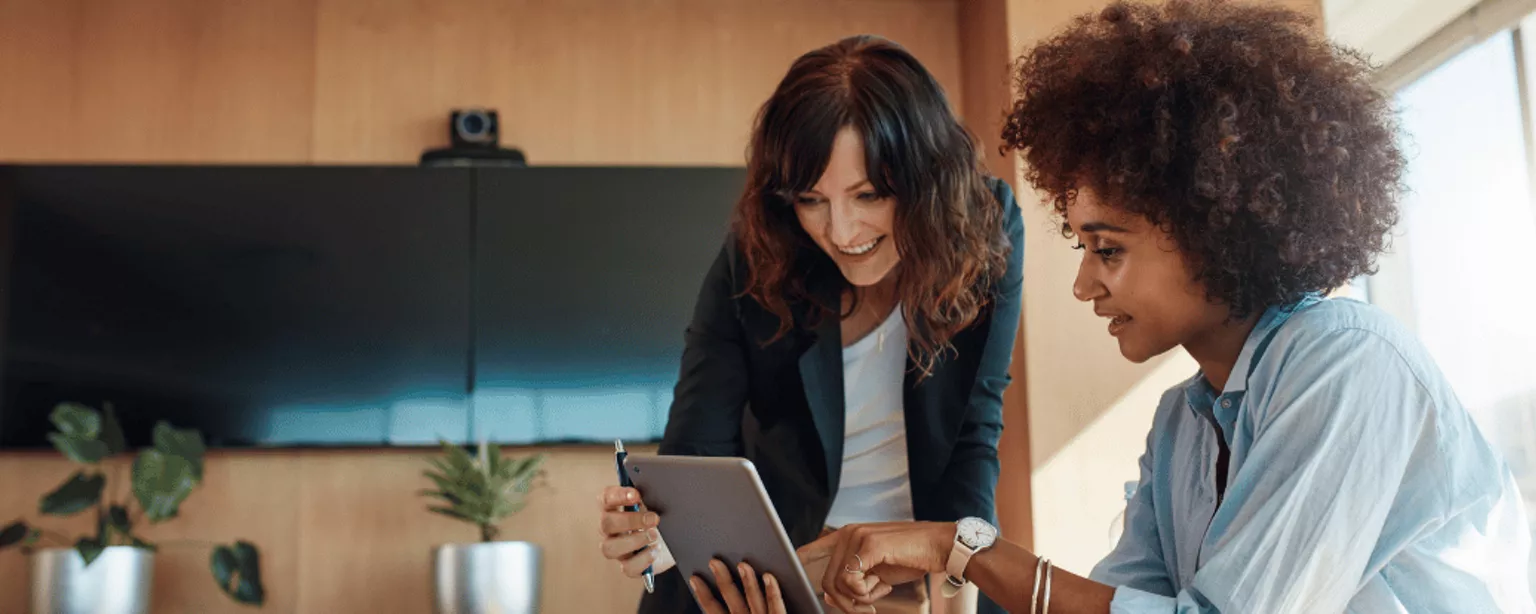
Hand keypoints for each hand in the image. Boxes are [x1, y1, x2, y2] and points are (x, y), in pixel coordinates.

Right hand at [597, 486, 675, 577]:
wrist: (676, 542)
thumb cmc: (662, 517)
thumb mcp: (658, 503)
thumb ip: (651, 493)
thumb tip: (657, 485)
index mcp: (614, 509)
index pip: (605, 499)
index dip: (617, 496)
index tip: (636, 494)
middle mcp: (611, 530)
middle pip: (606, 524)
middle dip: (630, 520)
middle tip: (653, 518)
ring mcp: (618, 549)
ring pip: (609, 548)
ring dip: (634, 541)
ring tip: (654, 535)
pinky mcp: (629, 566)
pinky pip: (627, 568)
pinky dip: (642, 560)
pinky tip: (655, 551)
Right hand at [689, 559, 786, 613]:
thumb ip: (727, 613)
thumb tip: (714, 605)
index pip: (712, 610)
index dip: (702, 594)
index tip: (694, 577)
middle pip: (731, 599)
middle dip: (722, 579)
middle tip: (714, 561)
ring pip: (754, 599)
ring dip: (747, 581)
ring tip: (742, 564)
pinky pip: (776, 606)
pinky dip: (772, 591)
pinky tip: (769, 576)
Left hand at [800, 522, 954, 610]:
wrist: (940, 547)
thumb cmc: (911, 559)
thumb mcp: (878, 573)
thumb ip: (855, 581)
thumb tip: (829, 596)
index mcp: (848, 536)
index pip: (812, 548)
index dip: (798, 560)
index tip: (785, 568)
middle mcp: (848, 533)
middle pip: (827, 578)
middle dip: (841, 602)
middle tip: (861, 610)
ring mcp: (857, 537)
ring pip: (837, 582)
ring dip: (855, 599)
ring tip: (874, 599)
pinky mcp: (868, 545)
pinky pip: (852, 580)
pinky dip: (864, 593)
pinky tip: (880, 590)